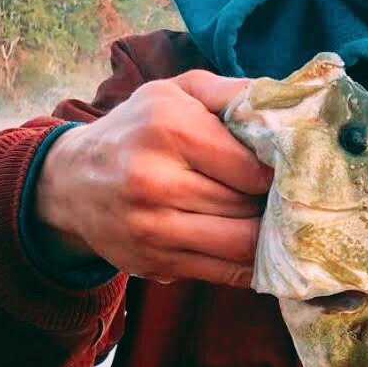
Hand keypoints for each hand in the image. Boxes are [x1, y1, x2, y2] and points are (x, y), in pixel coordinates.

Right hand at [34, 71, 270, 286]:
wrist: (72, 181)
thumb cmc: (138, 130)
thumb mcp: (175, 93)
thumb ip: (231, 93)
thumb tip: (290, 104)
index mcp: (170, 129)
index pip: (253, 168)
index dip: (281, 174)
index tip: (293, 173)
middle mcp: (157, 181)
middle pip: (249, 207)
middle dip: (277, 207)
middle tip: (295, 202)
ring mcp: (153, 229)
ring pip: (242, 245)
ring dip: (269, 239)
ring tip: (281, 225)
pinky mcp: (155, 263)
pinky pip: (225, 273)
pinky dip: (252, 265)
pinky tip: (263, 252)